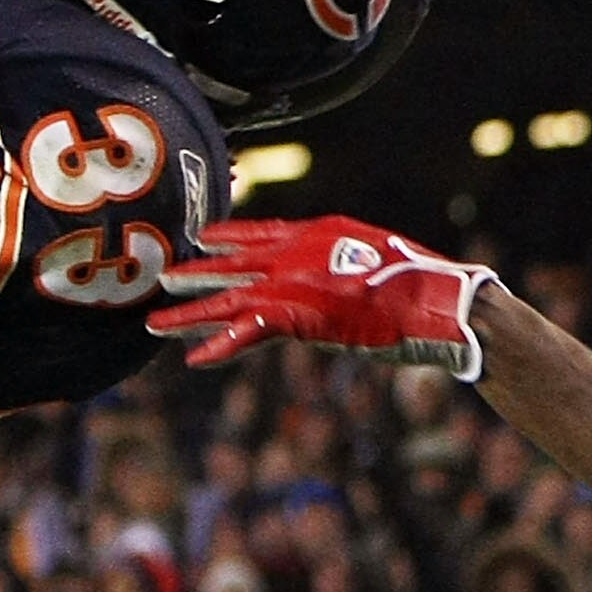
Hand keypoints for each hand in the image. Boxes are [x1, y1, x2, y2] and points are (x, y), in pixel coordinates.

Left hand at [150, 217, 502, 379]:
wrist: (435, 301)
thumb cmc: (420, 284)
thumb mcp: (374, 258)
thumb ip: (341, 262)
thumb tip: (334, 276)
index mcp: (317, 232)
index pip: (261, 232)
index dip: (228, 236)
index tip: (203, 238)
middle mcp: (296, 253)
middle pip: (233, 265)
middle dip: (197, 274)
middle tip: (164, 279)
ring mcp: (292, 283)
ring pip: (228, 300)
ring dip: (191, 313)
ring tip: (155, 323)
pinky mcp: (295, 315)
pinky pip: (246, 334)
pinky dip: (220, 348)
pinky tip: (195, 360)